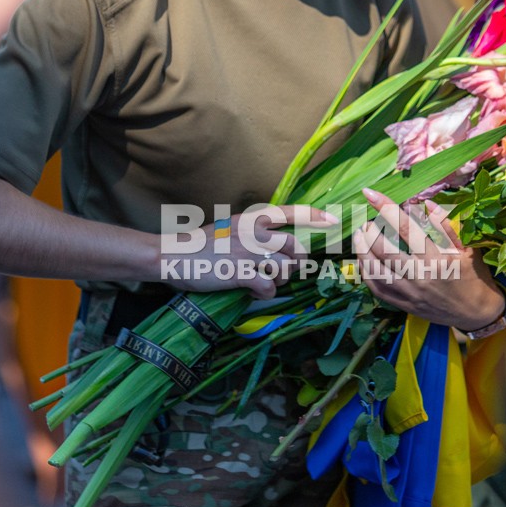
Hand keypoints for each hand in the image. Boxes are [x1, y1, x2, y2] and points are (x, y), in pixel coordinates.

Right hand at [161, 204, 337, 299]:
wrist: (172, 256)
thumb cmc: (199, 246)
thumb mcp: (229, 229)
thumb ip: (251, 234)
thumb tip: (272, 248)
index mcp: (251, 220)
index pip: (289, 213)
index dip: (314, 217)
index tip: (332, 221)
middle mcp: (253, 233)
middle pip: (295, 247)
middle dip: (297, 263)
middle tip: (286, 271)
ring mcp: (247, 253)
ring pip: (284, 269)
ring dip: (280, 280)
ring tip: (264, 282)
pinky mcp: (240, 273)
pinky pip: (268, 288)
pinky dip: (265, 293)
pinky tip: (253, 291)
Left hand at [352, 189, 505, 330]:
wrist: (478, 313)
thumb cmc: (474, 276)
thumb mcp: (466, 248)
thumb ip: (446, 225)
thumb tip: (426, 202)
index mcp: (436, 258)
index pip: (405, 227)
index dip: (385, 207)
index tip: (370, 193)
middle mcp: (420, 276)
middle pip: (384, 251)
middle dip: (369, 232)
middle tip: (366, 221)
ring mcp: (410, 293)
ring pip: (375, 272)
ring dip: (362, 251)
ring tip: (359, 237)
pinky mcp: (405, 305)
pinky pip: (377, 290)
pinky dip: (366, 273)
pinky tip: (364, 260)